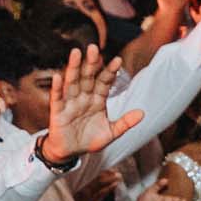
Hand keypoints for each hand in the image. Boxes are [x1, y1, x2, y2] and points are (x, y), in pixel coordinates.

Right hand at [41, 46, 142, 165]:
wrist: (71, 152)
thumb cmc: (90, 140)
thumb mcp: (111, 133)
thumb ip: (125, 123)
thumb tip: (143, 113)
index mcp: (97, 100)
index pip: (105, 82)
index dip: (110, 71)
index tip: (118, 60)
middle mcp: (84, 97)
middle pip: (88, 77)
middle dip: (91, 63)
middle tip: (94, 48)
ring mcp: (70, 103)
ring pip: (72, 82)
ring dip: (74, 68)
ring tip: (76, 53)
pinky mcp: (58, 111)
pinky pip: (57, 98)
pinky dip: (57, 88)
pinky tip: (58, 76)